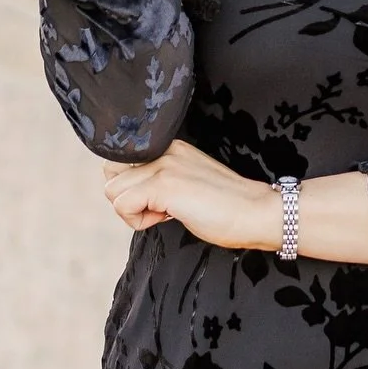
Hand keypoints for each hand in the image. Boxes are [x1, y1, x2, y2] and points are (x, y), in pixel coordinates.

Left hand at [102, 140, 281, 252]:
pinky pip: (122, 205)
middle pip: (111, 174)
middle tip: (156, 209)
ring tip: (164, 214)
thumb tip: (136, 195)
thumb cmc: (228, 207)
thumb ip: (163, 181)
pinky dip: (137, 221)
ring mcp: (164, 166)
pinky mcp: (164, 185)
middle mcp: (165, 150)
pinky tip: (165, 218)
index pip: (123, 161)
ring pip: (113, 190)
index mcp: (171, 147)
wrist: (256, 212)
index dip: (133, 188)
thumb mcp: (189, 183)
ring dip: (132, 211)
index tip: (159, 201)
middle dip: (127, 198)